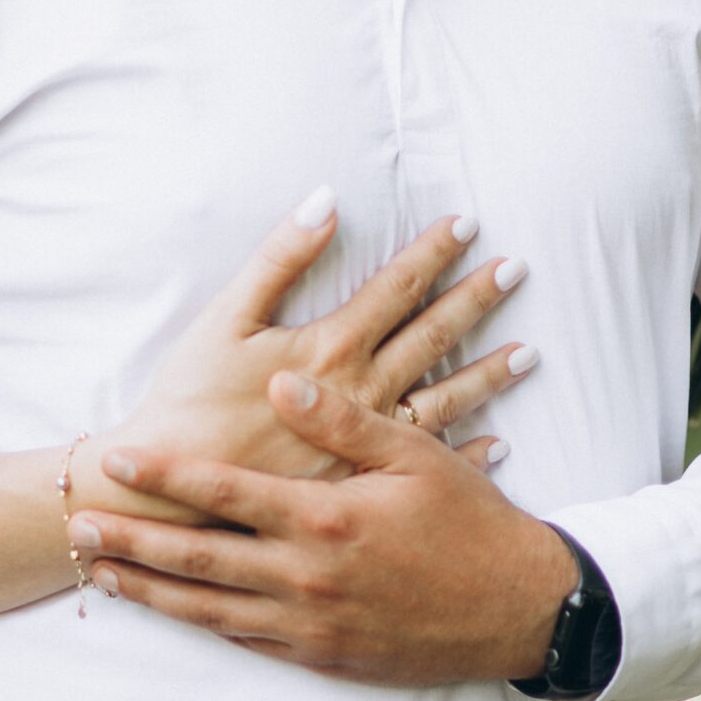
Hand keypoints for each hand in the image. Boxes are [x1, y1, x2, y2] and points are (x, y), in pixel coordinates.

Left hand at [72, 374, 574, 685]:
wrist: (521, 611)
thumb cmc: (471, 523)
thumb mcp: (416, 457)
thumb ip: (342, 421)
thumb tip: (281, 379)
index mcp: (325, 519)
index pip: (225, 493)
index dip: (164, 474)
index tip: (116, 458)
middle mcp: (307, 578)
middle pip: (198, 558)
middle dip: (131, 540)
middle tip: (75, 527)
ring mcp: (311, 626)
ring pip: (210, 609)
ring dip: (151, 590)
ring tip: (101, 572)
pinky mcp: (322, 657)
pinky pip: (246, 642)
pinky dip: (201, 625)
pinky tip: (170, 611)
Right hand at [76, 192, 534, 521]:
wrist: (171, 498)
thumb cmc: (189, 406)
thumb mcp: (224, 321)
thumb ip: (277, 260)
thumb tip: (324, 202)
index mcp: (331, 348)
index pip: (395, 289)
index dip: (431, 253)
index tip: (466, 224)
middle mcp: (362, 395)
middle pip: (432, 337)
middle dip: (475, 300)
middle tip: (516, 270)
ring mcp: (367, 446)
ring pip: (444, 401)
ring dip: (487, 374)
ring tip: (529, 353)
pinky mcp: (361, 486)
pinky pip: (428, 463)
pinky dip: (468, 450)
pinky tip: (498, 442)